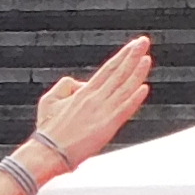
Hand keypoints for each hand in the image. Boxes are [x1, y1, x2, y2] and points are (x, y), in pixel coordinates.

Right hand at [31, 38, 156, 169]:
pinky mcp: (107, 127)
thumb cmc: (49, 131)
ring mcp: (102, 112)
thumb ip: (66, 86)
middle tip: (143, 42)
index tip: (133, 46)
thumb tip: (81, 83)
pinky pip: (124, 110)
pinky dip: (134, 99)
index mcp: (83, 92)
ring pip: (124, 88)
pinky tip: (144, 88)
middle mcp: (95, 98)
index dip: (122, 56)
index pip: (108, 69)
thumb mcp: (49, 100)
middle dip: (132, 56)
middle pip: (118, 73)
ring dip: (137, 72)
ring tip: (146, 59)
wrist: (48, 152)